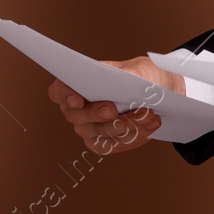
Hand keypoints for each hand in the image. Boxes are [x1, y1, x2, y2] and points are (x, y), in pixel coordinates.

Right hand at [46, 56, 184, 155]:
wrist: (155, 93)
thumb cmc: (140, 76)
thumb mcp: (138, 68)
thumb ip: (131, 73)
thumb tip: (128, 80)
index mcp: (78, 84)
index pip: (59, 92)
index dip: (64, 96)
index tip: (79, 100)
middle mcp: (78, 110)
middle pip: (76, 117)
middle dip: (96, 114)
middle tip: (114, 110)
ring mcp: (89, 129)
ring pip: (99, 133)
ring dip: (124, 126)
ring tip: (148, 116)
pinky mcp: (104, 144)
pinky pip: (114, 145)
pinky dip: (133, 137)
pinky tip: (149, 127)